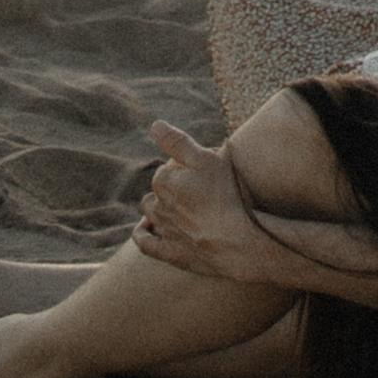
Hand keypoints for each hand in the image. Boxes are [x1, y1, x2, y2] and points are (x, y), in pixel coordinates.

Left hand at [133, 119, 280, 282]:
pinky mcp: (168, 252)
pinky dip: (143, 233)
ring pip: (151, 212)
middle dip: (175, 185)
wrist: (234, 242)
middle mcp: (157, 205)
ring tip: (177, 205)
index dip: (188, 165)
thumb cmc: (224, 196)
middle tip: (202, 187)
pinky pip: (146, 242)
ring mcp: (162, 230)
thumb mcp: (206, 159)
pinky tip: (145, 228)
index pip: (170, 165)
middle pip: (160, 188)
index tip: (207, 168)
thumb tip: (155, 125)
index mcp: (163, 180)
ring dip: (158, 206)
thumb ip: (178, 141)